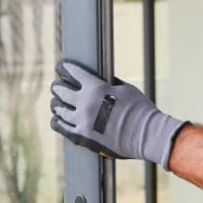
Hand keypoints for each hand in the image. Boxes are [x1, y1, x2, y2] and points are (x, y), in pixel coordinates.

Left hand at [49, 59, 187, 167]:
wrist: (147, 135)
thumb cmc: (140, 110)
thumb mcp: (126, 89)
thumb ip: (109, 84)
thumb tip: (101, 80)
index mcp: (96, 88)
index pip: (74, 73)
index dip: (65, 67)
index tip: (60, 66)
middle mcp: (85, 103)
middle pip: (62, 91)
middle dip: (57, 86)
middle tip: (56, 85)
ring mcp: (82, 121)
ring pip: (60, 110)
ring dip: (57, 104)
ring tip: (56, 103)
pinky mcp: (82, 137)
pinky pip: (63, 128)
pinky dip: (58, 122)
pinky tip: (56, 119)